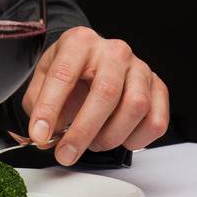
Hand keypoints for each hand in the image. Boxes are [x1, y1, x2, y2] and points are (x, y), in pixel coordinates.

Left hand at [21, 27, 169, 166]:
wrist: (93, 62)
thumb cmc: (70, 72)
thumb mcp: (42, 81)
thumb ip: (39, 107)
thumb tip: (45, 137)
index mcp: (80, 42)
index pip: (64, 74)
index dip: (49, 108)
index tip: (40, 134)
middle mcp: (114, 51)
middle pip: (106, 92)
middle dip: (83, 131)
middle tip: (66, 153)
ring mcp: (140, 68)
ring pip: (136, 107)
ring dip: (111, 136)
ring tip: (94, 142)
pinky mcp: (157, 87)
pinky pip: (156, 121)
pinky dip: (137, 139)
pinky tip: (119, 137)